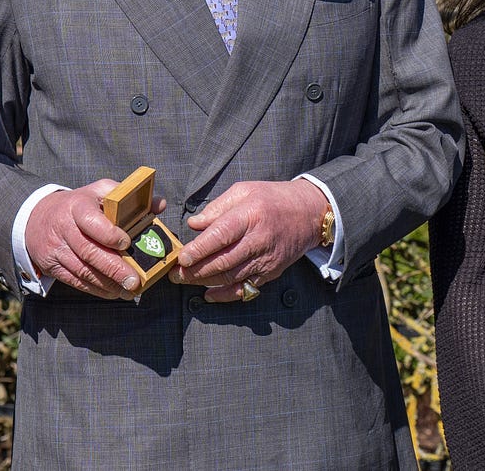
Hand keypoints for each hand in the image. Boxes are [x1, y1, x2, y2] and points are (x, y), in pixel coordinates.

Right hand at [24, 180, 147, 298]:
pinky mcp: (53, 266)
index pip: (91, 221)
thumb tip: (159, 205)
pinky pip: (76, 281)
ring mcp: (57, 249)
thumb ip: (128, 198)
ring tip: (129, 290)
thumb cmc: (78, 205)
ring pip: (83, 270)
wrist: (37, 218)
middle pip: (89, 251)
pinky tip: (113, 292)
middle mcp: (64, 228)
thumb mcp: (99, 193)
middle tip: (135, 280)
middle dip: (114, 268)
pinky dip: (96, 289)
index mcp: (77, 206)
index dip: (108, 233)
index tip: (126, 243)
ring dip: (108, 283)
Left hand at [169, 180, 325, 301]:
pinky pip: (245, 288)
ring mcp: (266, 259)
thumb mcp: (245, 190)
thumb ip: (217, 207)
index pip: (221, 235)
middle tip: (174, 274)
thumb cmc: (273, 198)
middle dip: (195, 270)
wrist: (310, 213)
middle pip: (223, 261)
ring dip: (205, 282)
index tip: (181, 257)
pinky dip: (226, 294)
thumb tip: (194, 224)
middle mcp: (259, 240)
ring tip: (184, 281)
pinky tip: (208, 294)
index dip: (199, 249)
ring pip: (231, 277)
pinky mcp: (271, 272)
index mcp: (250, 215)